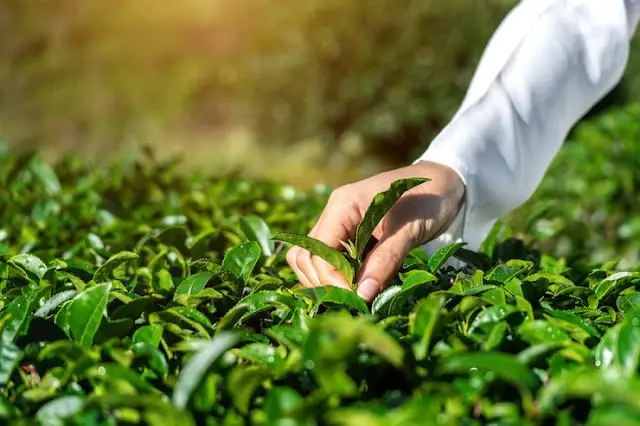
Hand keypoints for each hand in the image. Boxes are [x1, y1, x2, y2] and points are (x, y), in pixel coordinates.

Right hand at [286, 160, 464, 301]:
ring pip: (311, 260)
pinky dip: (339, 277)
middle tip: (354, 300)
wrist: (445, 183)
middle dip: (323, 282)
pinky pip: (331, 260)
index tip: (356, 298)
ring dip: (327, 281)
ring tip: (356, 295)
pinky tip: (360, 286)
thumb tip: (361, 294)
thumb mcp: (409, 231)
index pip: (317, 250)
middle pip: (305, 256)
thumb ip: (385, 261)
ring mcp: (339, 225)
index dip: (330, 278)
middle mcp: (334, 215)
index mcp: (342, 205)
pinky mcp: (349, 237)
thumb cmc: (428, 200)